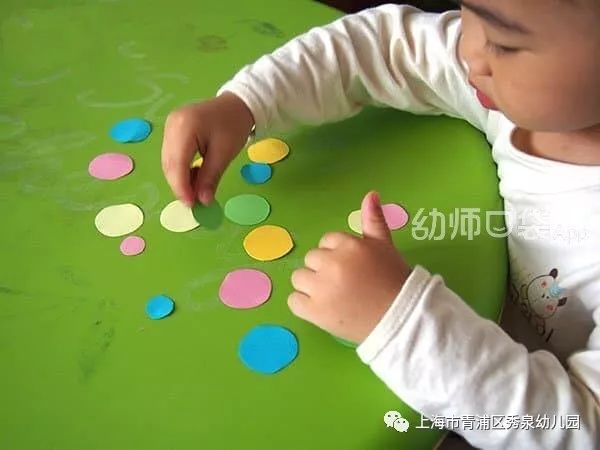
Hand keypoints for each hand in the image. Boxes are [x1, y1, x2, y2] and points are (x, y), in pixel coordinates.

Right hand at [161, 92, 254, 205]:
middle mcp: (171, 125)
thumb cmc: (233, 126)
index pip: (177, 163)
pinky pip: (172, 156)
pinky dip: (181, 170)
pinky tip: (194, 177)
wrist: (235, 105)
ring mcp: (169, 127)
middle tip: (194, 203)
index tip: (191, 205)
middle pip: (169, 164)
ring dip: (180, 179)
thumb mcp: (225, 154)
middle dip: (180, 186)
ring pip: (169, 162)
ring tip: (197, 191)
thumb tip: (202, 201)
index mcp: (185, 126)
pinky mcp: (171, 131)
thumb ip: (211, 177)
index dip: (181, 187)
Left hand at [289, 191, 411, 343]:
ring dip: (311, 286)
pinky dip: (304, 305)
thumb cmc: (394, 281)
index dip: (338, 255)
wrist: (401, 320)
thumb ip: (374, 220)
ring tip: (333, 297)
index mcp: (349, 246)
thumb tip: (371, 193)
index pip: (327, 242)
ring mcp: (321, 289)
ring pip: (299, 278)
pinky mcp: (314, 311)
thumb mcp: (385, 246)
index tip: (352, 270)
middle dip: (324, 270)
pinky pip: (294, 301)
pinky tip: (322, 309)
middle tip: (345, 285)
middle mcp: (332, 264)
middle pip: (311, 259)